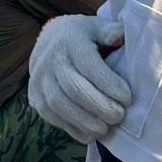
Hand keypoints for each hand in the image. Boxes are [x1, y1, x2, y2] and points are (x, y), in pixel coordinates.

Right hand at [28, 15, 132, 141]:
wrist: (50, 40)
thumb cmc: (84, 37)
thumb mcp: (98, 27)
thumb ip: (112, 31)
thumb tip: (122, 37)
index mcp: (70, 40)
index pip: (89, 66)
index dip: (109, 84)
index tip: (127, 98)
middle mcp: (50, 59)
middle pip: (74, 88)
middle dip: (99, 106)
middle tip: (119, 116)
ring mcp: (39, 78)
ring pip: (59, 104)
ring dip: (84, 121)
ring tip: (106, 129)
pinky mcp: (34, 95)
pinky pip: (51, 115)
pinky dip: (71, 128)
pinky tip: (89, 133)